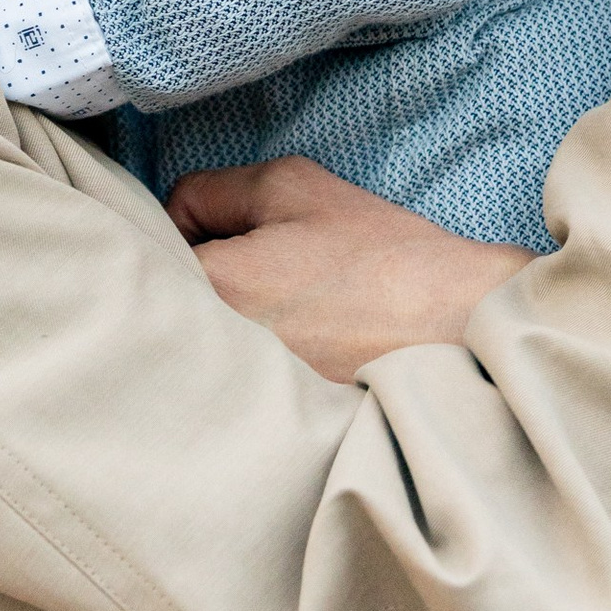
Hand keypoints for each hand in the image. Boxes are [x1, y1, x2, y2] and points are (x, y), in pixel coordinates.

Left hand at [169, 158, 526, 382]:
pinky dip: (251, 364)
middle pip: (169, 303)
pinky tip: (302, 348)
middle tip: (261, 271)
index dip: (189, 230)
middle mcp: (213, 351)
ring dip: (222, 324)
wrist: (457, 329)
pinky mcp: (269, 423)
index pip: (152, 246)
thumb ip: (212, 191)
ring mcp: (240, 394)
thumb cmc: (380, 256)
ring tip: (289, 311)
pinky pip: (232, 381)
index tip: (233, 233)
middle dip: (197, 281)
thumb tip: (176, 216)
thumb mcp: (291, 187)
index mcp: (212, 286)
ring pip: (200, 343)